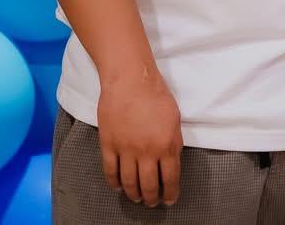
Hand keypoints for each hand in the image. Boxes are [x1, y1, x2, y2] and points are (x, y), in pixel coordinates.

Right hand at [96, 67, 181, 206]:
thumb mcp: (175, 120)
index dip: (170, 193)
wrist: (131, 81)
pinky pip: (110, 171)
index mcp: (167, 145)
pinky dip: (114, 183)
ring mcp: (126, 150)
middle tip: (151, 203)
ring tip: (136, 198)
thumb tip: (171, 160)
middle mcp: (147, 152)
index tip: (169, 200)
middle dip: (151, 198)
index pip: (171, 178)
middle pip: (149, 185)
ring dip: (134, 194)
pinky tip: (118, 187)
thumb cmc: (156, 95)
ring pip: (129, 182)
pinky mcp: (109, 145)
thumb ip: (173, 142)